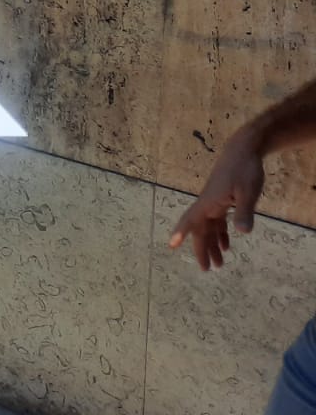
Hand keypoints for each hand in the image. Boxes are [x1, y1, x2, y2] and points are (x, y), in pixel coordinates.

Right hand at [168, 129, 266, 269]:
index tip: (172, 246)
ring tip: (219, 264)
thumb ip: (243, 212)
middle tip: (206, 270)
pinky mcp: (222, 200)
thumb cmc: (244, 170)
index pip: (191, 220)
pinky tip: (227, 245)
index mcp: (208, 203)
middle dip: (202, 249)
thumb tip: (243, 233)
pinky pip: (218, 222)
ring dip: (212, 245)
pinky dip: (221, 235)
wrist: (245, 150)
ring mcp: (214, 202)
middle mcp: (207, 204)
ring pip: (209, 228)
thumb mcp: (247, 192)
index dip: (181, 232)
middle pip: (200, 230)